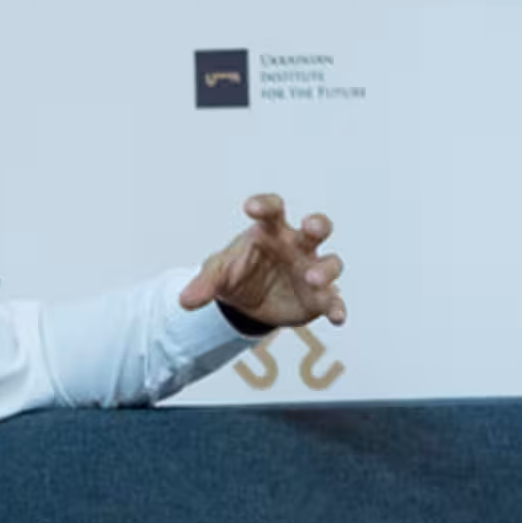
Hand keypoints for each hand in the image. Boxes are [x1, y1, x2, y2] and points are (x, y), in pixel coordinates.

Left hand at [179, 194, 346, 327]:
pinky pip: (333, 300)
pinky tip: (337, 317)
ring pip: (330, 263)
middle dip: (317, 224)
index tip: (251, 207)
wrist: (247, 302)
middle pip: (316, 228)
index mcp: (270, 232)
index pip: (272, 210)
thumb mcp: (217, 274)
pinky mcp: (318, 297)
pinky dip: (337, 307)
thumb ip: (204, 284)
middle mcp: (296, 246)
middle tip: (310, 226)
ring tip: (311, 278)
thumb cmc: (236, 272)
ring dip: (324, 270)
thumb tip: (185, 301)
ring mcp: (311, 270)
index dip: (265, 205)